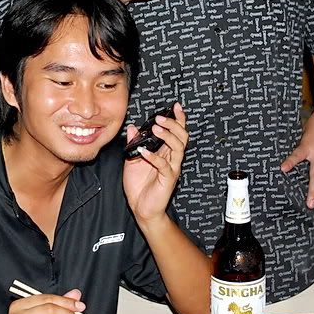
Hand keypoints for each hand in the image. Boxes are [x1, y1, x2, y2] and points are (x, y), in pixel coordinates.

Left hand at [122, 103, 188, 221]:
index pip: (176, 132)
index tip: (176, 106)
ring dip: (168, 136)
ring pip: (178, 148)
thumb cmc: (139, 185)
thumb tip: (132, 127)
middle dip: (173, 124)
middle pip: (181, 137)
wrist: (141, 207)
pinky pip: (164, 166)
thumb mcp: (132, 160)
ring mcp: (171, 168)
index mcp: (165, 152)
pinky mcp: (167, 179)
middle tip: (160, 118)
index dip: (178, 119)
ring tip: (156, 129)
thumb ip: (133, 144)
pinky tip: (144, 152)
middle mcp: (171, 159)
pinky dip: (154, 157)